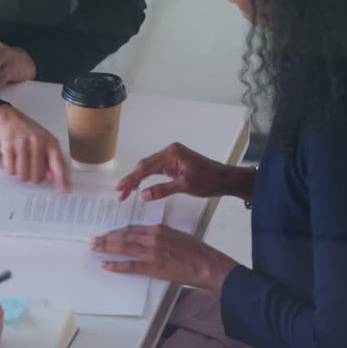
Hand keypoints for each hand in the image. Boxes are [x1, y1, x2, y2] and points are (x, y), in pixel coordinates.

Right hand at [0, 105, 70, 191]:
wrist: (11, 120)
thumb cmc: (31, 134)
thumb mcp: (46, 144)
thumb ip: (52, 161)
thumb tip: (52, 178)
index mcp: (51, 143)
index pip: (58, 165)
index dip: (61, 180)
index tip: (64, 191)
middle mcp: (38, 142)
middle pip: (37, 176)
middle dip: (34, 177)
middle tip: (31, 168)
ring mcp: (22, 144)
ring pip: (23, 175)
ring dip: (22, 174)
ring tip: (22, 163)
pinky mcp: (8, 146)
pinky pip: (10, 170)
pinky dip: (11, 169)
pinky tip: (13, 160)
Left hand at [90, 224, 238, 291]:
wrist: (208, 265)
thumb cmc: (196, 251)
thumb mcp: (177, 235)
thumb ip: (160, 235)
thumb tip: (146, 237)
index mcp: (158, 229)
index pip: (132, 228)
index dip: (117, 231)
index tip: (108, 233)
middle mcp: (152, 238)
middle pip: (124, 236)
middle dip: (107, 238)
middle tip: (94, 239)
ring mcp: (152, 253)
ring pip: (123, 247)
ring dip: (106, 247)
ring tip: (94, 247)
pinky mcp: (153, 267)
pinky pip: (129, 265)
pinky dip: (115, 264)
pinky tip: (105, 264)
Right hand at [115, 142, 247, 201]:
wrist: (226, 179)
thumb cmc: (210, 180)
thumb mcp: (186, 186)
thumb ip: (162, 190)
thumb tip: (143, 195)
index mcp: (171, 153)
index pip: (146, 167)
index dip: (131, 178)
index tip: (119, 188)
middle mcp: (170, 152)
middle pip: (144, 166)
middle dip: (131, 180)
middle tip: (120, 194)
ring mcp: (172, 158)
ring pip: (149, 169)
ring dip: (137, 180)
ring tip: (126, 193)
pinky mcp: (174, 165)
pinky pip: (156, 171)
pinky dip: (147, 180)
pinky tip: (140, 188)